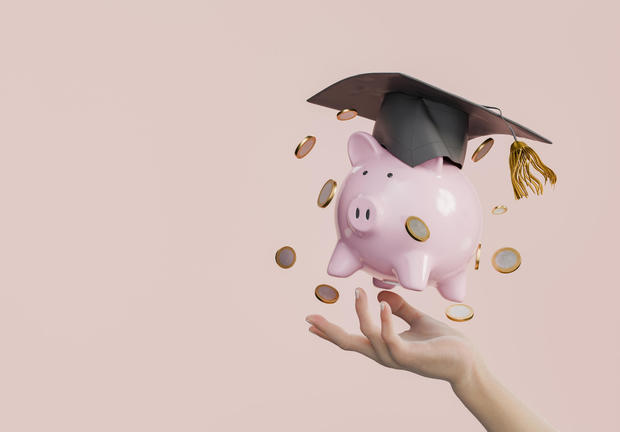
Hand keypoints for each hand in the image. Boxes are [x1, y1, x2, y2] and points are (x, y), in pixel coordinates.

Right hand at [305, 288, 480, 386]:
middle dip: (328, 332)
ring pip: (368, 335)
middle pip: (349, 344)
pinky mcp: (410, 357)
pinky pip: (390, 338)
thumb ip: (400, 309)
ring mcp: (396, 357)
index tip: (311, 324)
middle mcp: (385, 354)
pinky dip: (384, 321)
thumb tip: (382, 295)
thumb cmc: (443, 344)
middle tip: (309, 318)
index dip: (331, 332)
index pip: (352, 339)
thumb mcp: (417, 320)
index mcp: (384, 346)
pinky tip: (383, 305)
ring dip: (361, 313)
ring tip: (360, 292)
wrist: (467, 362)